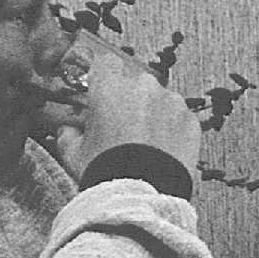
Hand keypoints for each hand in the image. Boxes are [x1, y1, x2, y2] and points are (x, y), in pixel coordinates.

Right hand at [52, 43, 200, 179]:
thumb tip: (67, 129)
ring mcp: (171, 102)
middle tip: (121, 125)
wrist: (142, 195)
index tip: (100, 91)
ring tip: (144, 142)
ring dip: (152, 112)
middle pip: (134, 81)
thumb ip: (68, 132)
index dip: (102, 77)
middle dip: (127, 98)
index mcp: (110, 88)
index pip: (104, 63)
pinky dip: (171, 128)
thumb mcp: (73, 153)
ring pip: (159, 98)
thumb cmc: (106, 171)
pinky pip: (178, 116)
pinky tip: (161, 149)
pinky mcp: (190, 120)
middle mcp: (143, 88)